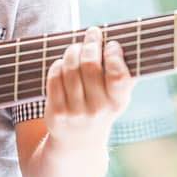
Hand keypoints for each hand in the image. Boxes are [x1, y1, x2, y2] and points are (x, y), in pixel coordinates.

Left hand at [44, 26, 135, 148]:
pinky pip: (54, 78)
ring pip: (70, 68)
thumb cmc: (100, 108)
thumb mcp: (116, 98)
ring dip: (73, 51)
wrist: (78, 142)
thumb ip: (122, 75)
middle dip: (91, 44)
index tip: (112, 44)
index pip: (118, 75)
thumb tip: (121, 45)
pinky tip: (63, 63)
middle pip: (90, 65)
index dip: (114, 55)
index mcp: (117, 103)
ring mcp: (75, 112)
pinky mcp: (56, 113)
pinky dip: (58, 64)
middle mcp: (98, 110)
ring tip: (76, 47)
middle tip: (92, 33)